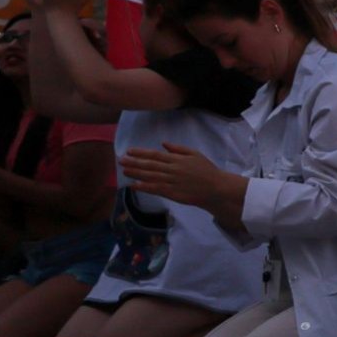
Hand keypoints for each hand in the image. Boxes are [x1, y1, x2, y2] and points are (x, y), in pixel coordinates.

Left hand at [121, 143, 240, 210]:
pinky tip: (134, 185)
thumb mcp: (195, 154)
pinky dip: (144, 187)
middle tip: (121, 160)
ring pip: (150, 176)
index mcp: (177, 159)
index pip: (155, 155)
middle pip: (150, 165)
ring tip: (124, 171)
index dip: (141, 153)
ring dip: (136, 173)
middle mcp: (172, 169)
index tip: (129, 151)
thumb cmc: (207, 170)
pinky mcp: (172, 193)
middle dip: (134, 162)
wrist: (216, 187)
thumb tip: (163, 143)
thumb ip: (179, 149)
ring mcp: (172, 181)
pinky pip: (155, 189)